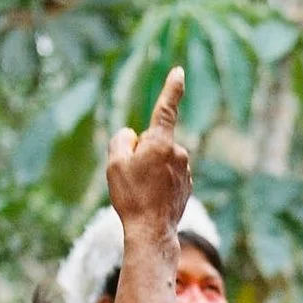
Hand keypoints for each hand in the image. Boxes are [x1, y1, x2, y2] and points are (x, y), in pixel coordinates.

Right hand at [103, 66, 191, 238]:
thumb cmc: (131, 196)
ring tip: (143, 191)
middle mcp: (178, 152)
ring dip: (150, 169)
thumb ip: (121, 140)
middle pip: (153, 142)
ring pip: (161, 160)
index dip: (172, 88)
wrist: (152, 230)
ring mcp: (185, 169)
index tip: (179, 71)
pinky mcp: (187, 184)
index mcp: (161, 142)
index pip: (166, 108)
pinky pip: (168, 175)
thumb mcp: (115, 163)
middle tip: (133, 177)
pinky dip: (159, 182)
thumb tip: (133, 136)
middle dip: (142, 153)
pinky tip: (152, 199)